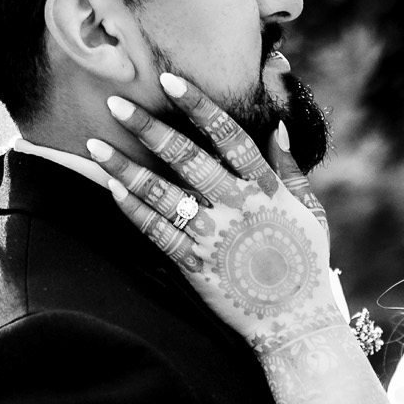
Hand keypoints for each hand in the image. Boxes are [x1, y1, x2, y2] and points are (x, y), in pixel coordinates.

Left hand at [93, 73, 342, 349]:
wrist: (295, 323)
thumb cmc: (305, 263)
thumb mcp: (310, 210)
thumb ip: (291, 169)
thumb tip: (278, 127)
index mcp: (265, 188)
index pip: (228, 136)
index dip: (198, 106)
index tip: (169, 80)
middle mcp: (236, 207)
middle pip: (187, 158)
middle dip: (149, 128)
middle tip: (115, 102)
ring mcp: (212, 236)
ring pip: (162, 194)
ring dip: (125, 167)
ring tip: (93, 144)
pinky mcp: (194, 265)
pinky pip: (157, 233)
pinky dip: (133, 209)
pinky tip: (110, 187)